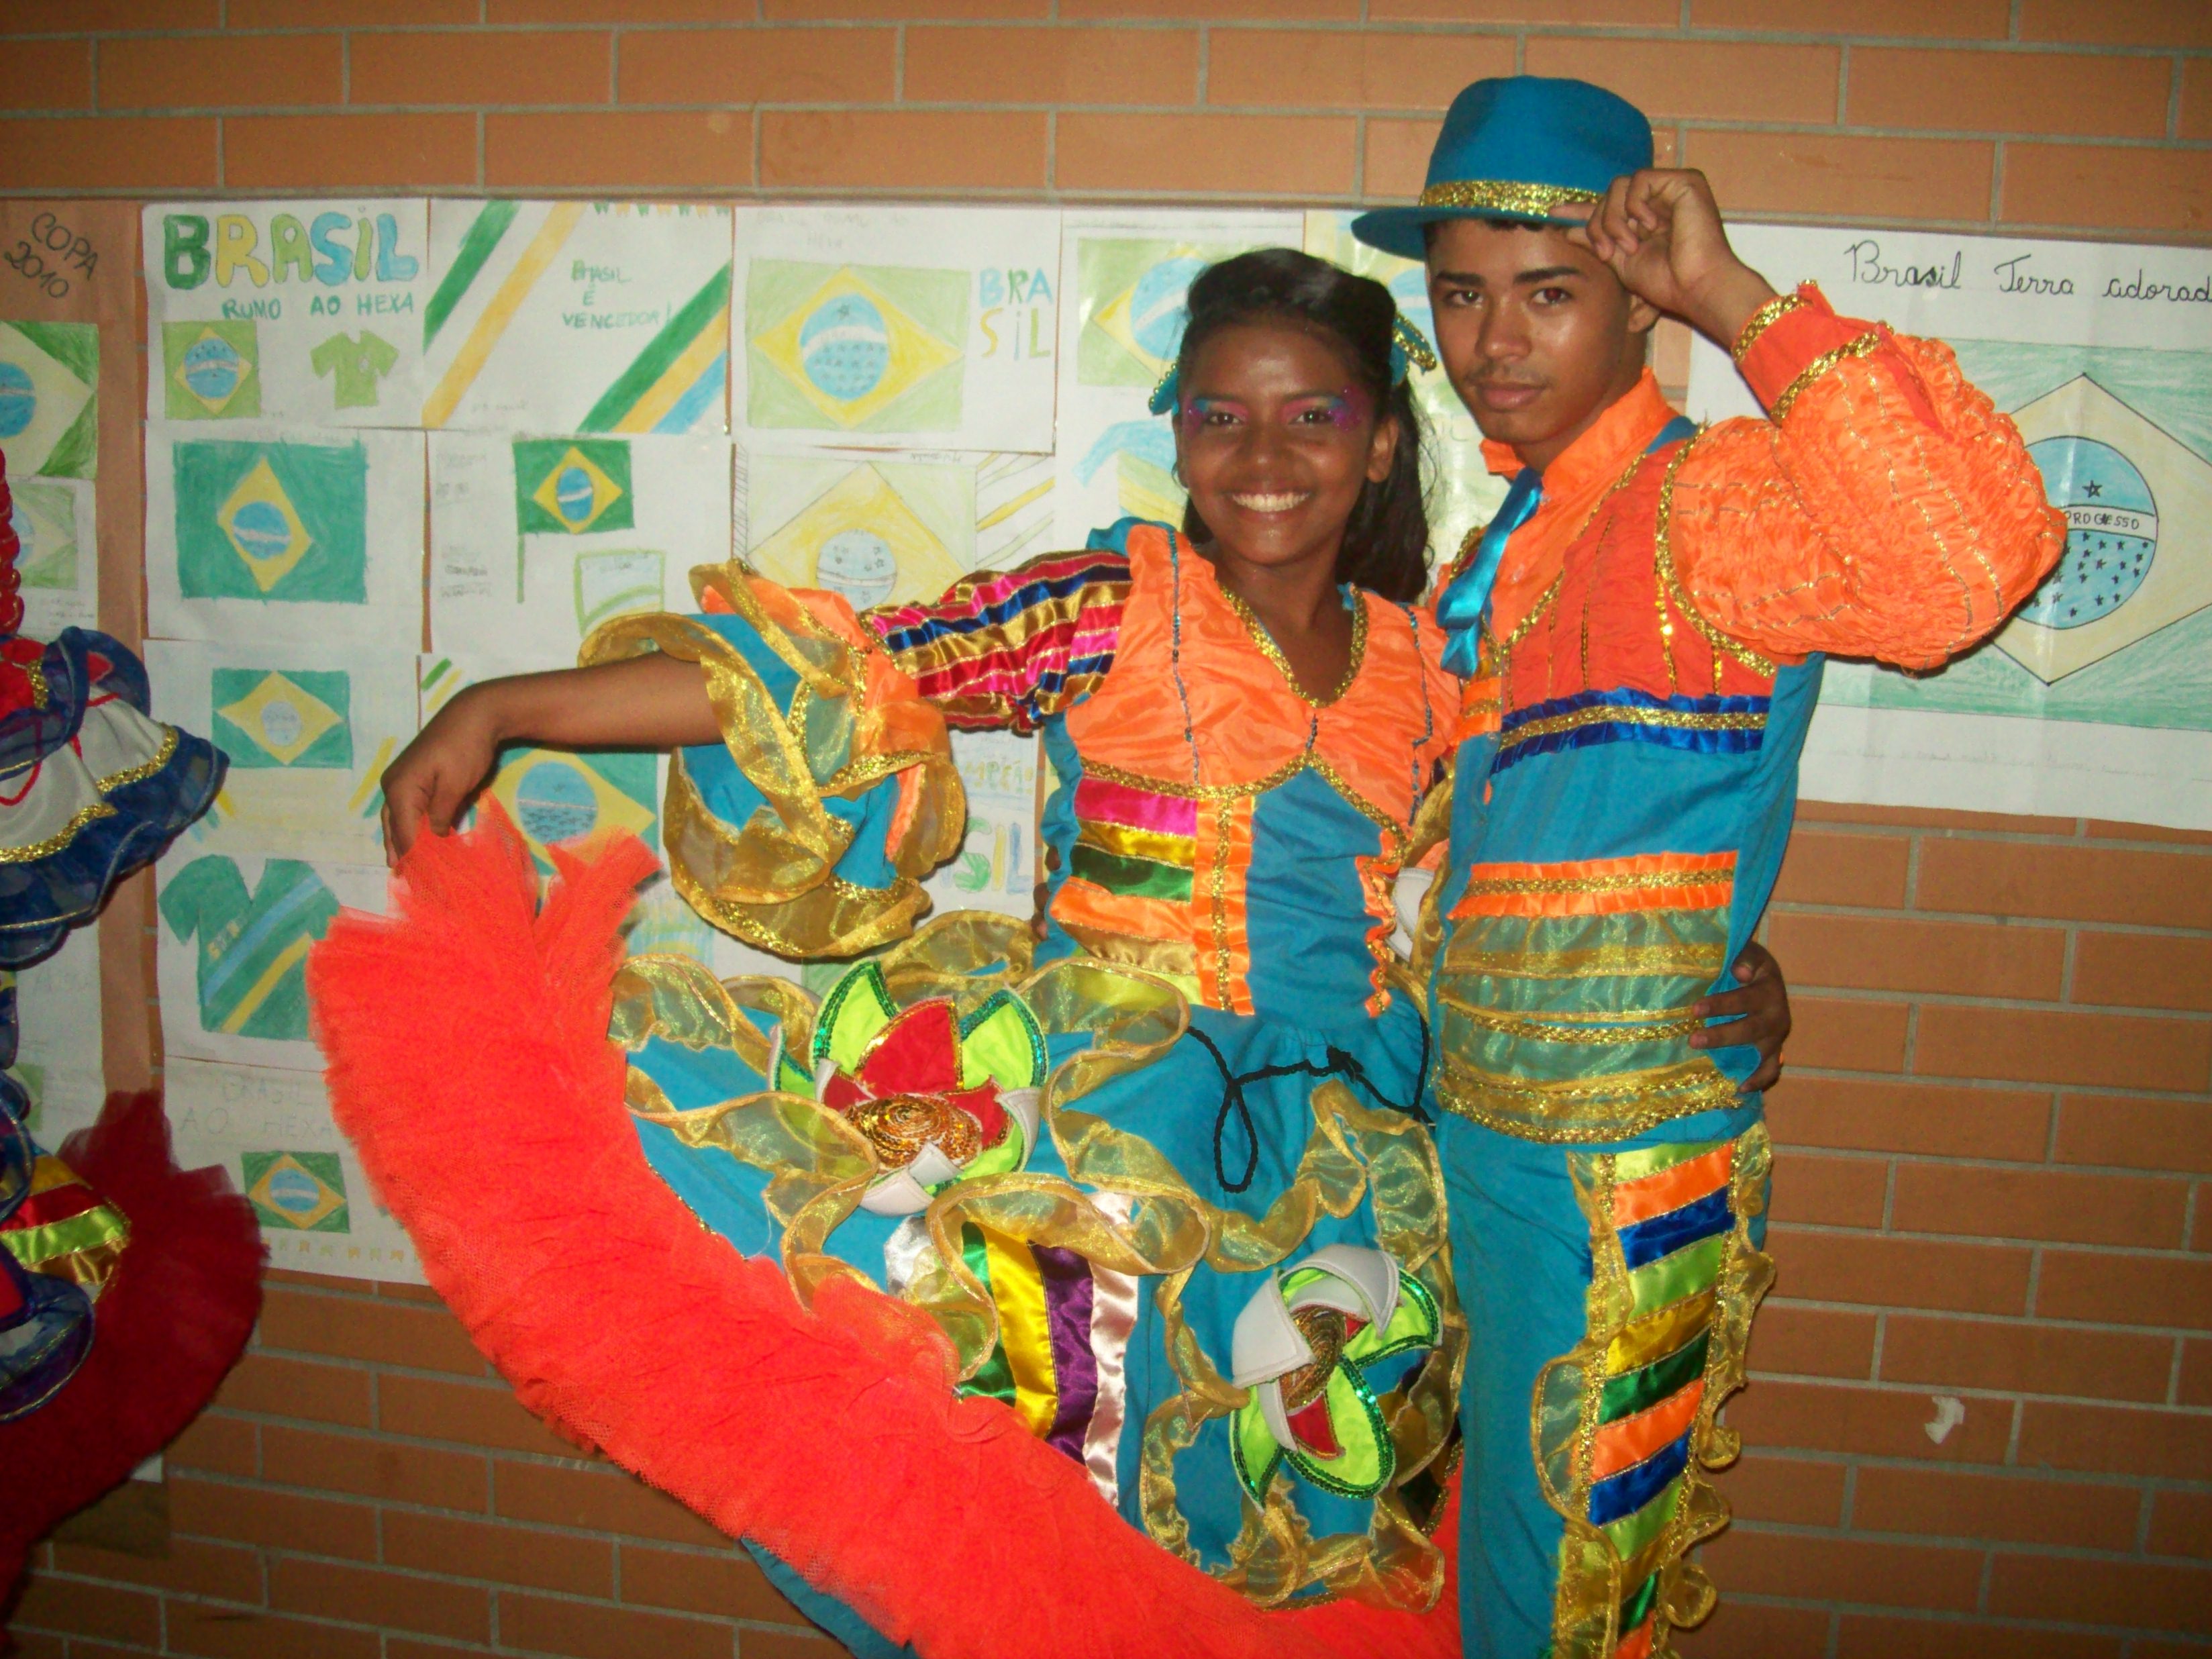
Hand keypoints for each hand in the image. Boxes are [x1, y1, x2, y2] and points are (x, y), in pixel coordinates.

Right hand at [379, 688, 502, 865]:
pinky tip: (416, 839)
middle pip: (394, 829)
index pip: (404, 834)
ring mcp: (399, 780)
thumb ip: (440, 816)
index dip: (413, 858)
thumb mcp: (455, 787)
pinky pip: (405, 809)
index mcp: (400, 789)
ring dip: (402, 841)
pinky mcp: (411, 777)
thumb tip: (432, 841)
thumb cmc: (466, 749)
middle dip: (401, 853)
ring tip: (405, 867)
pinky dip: (410, 826)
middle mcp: (392, 786)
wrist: (473, 714)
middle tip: (406, 881)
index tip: (424, 881)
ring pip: (396, 820)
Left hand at [1557, 168, 1777, 347]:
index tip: (1552, 213)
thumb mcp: (1621, 262)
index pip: (1608, 206)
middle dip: (1599, 224)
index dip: (1580, 209)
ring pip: (1620, 186)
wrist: (1695, 286)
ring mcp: (1671, 189)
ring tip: (1629, 245)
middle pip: (1608, 195)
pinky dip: (1634, 204)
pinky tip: (1646, 226)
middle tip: (1607, 251)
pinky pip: (1640, 179)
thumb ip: (1598, 242)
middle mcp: (1658, 200)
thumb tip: (1569, 230)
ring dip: (1614, 218)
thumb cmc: (1667, 282)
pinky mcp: (1684, 181)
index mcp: (1646, 219)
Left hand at [1690, 939, 1789, 1093]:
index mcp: (1769, 989)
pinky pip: (1771, 1069)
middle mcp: (1777, 1015)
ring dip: (1737, 1062)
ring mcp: (1777, 1036)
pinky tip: (1741, 1089)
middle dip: (1721, 1036)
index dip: (1721, 1005)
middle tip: (1693, 1040)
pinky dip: (1759, 1080)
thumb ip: (1745, 959)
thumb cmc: (1748, 963)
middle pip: (1750, 1029)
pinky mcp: (1774, 1050)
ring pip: (1760, 1053)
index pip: (1744, 999)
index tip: (1695, 1009)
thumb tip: (1740, 972)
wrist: (1765, 975)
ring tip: (1714, 1070)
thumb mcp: (1749, 953)